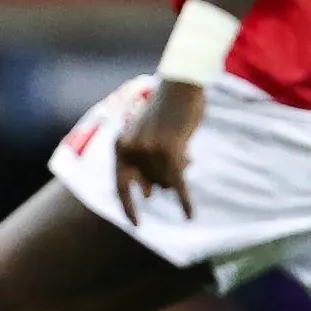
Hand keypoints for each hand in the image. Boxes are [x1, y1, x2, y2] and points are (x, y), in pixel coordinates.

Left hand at [114, 79, 205, 221]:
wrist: (181, 86)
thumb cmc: (166, 111)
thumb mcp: (147, 138)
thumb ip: (144, 165)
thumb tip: (149, 194)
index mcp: (121, 146)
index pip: (121, 185)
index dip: (128, 206)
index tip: (136, 224)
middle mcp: (131, 150)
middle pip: (151, 184)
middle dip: (166, 176)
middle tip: (181, 158)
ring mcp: (149, 151)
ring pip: (167, 181)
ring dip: (179, 171)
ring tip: (187, 152)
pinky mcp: (170, 151)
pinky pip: (178, 184)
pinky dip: (185, 200)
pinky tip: (189, 215)